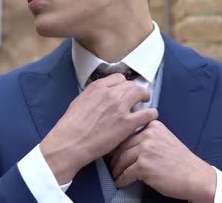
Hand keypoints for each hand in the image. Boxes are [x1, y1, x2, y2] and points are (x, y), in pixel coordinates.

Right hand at [39, 74, 158, 184]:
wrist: (70, 143)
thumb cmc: (70, 126)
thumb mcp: (79, 102)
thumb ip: (94, 96)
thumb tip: (102, 97)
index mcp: (98, 87)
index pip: (119, 78)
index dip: (124, 85)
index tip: (125, 90)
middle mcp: (110, 94)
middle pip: (131, 85)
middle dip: (136, 90)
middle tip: (139, 96)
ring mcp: (120, 108)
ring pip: (140, 94)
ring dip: (145, 97)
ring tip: (146, 103)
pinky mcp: (127, 123)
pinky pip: (147, 113)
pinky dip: (151, 113)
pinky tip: (151, 116)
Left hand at [109, 120, 215, 201]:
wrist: (195, 176)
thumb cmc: (180, 161)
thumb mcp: (164, 140)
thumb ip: (148, 137)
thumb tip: (125, 145)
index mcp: (153, 126)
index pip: (128, 132)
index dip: (119, 144)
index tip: (114, 152)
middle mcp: (148, 134)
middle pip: (122, 146)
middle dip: (115, 158)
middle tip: (111, 165)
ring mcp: (146, 149)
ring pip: (121, 160)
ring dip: (116, 170)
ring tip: (115, 175)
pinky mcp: (144, 165)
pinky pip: (125, 173)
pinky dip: (121, 180)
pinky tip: (121, 182)